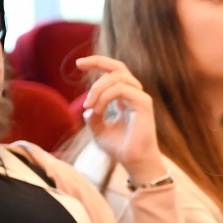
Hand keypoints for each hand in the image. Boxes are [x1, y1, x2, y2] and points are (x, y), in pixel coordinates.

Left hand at [77, 56, 166, 183]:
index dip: (98, 63)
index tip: (79, 64)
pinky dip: (104, 97)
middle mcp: (134, 95)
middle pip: (118, 67)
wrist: (134, 161)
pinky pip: (120, 90)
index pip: (114, 73)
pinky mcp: (143, 103)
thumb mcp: (98, 129)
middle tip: (79, 64)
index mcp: (125, 98)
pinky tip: (98, 111)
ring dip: (97, 89)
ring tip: (89, 106)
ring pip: (117, 77)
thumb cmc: (120, 148)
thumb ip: (93, 114)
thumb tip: (89, 106)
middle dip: (98, 61)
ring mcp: (140, 97)